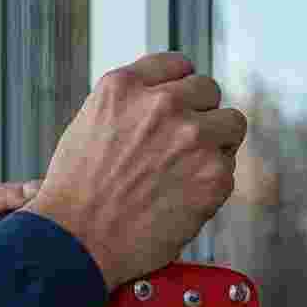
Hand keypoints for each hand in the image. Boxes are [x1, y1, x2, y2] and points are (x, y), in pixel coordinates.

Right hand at [24, 52, 247, 290]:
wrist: (77, 241)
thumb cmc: (76, 193)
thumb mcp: (89, 126)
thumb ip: (130, 107)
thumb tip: (168, 102)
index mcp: (123, 87)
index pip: (176, 64)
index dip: (178, 88)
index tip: (179, 105)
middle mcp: (161, 104)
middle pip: (207, 90)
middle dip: (198, 114)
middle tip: (182, 145)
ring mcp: (192, 137)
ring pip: (231, 123)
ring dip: (215, 143)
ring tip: (187, 170)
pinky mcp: (214, 174)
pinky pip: (228, 167)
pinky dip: (211, 183)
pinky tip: (181, 197)